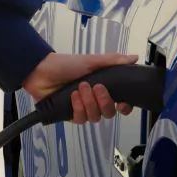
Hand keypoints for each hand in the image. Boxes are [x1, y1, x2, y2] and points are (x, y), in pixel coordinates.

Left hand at [21, 51, 137, 124]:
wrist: (42, 70)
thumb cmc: (66, 64)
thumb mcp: (91, 61)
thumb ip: (113, 61)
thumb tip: (134, 58)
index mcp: (103, 88)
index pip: (120, 104)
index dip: (124, 107)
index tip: (122, 103)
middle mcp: (94, 100)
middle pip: (109, 113)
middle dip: (104, 101)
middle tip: (96, 87)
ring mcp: (82, 108)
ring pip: (95, 117)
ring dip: (89, 103)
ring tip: (80, 88)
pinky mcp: (70, 115)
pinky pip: (80, 119)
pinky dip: (78, 108)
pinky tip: (72, 96)